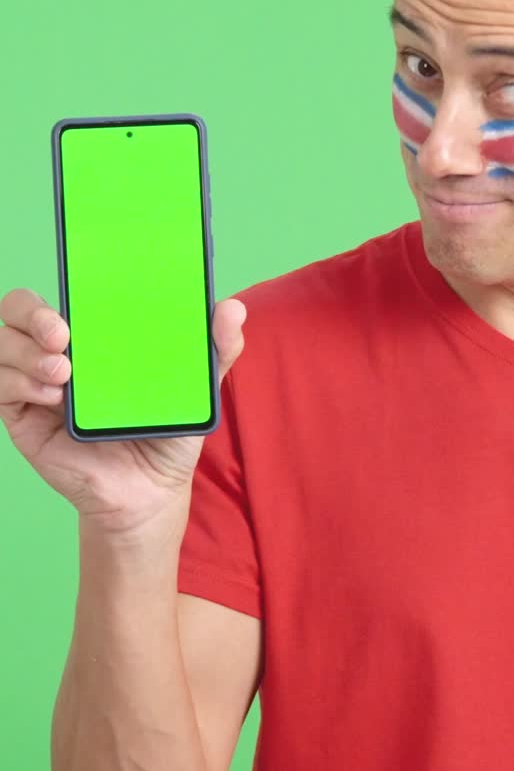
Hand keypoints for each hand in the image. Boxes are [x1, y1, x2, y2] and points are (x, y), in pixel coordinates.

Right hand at [0, 288, 246, 530]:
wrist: (152, 491)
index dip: (63, 279)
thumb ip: (216, 350)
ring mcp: (36, 383)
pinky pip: (1, 388)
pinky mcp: (23, 416)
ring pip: (3, 344)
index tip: (80, 287)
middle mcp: (59, 352)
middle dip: (32, 312)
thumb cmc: (167, 433)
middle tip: (62, 335)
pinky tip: (55, 398)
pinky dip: (22, 384)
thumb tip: (234, 309)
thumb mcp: (198, 390)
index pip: (65, 291)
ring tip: (64, 374)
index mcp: (95, 334)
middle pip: (18, 309)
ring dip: (26, 352)